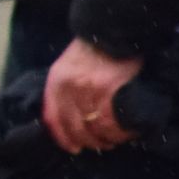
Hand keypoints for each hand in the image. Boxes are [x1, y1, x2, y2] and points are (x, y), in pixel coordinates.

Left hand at [42, 37, 142, 154]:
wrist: (112, 30)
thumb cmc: (92, 49)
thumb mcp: (67, 66)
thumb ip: (65, 90)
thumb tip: (71, 118)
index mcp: (56, 82)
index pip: (53, 119)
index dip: (63, 138)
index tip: (73, 148)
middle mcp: (68, 88)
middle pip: (74, 128)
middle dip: (87, 142)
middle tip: (99, 145)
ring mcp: (87, 90)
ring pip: (94, 128)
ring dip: (105, 139)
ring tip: (114, 140)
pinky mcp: (108, 90)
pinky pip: (111, 122)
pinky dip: (118, 132)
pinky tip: (124, 133)